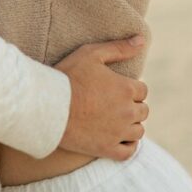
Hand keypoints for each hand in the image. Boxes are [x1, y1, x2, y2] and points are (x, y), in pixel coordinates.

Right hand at [56, 36, 148, 160]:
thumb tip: (141, 40)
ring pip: (138, 131)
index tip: (116, 88)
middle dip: (131, 105)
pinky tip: (118, 137)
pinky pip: (129, 151)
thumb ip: (119, 48)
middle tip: (113, 103)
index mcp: (126, 88)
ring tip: (115, 119)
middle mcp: (127, 112)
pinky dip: (128, 145)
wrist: (48, 106)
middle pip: (143, 110)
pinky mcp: (108, 149)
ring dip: (131, 124)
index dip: (130, 87)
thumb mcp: (92, 54)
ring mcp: (118, 132)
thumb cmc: (68, 76)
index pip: (142, 90)